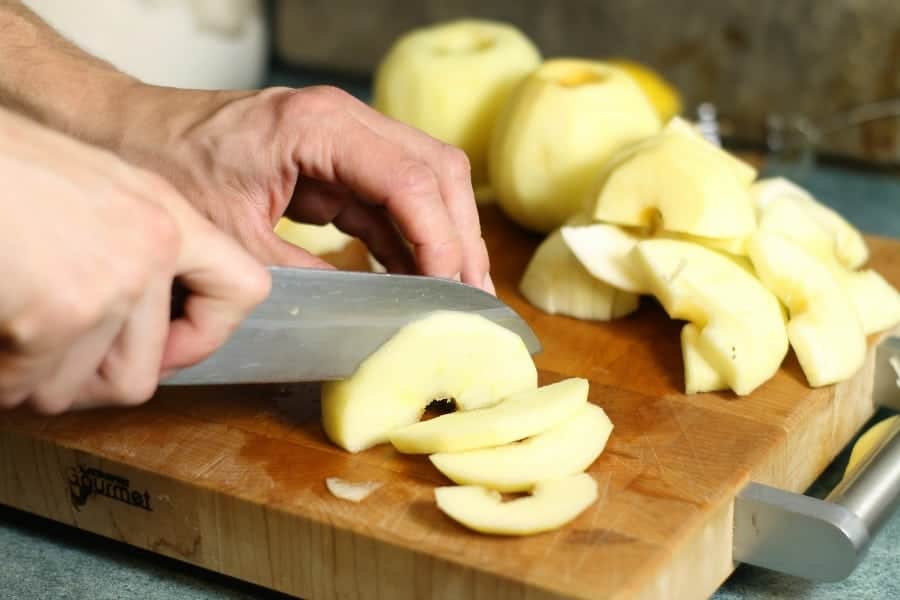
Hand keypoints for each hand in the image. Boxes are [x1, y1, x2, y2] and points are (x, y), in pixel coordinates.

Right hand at [0, 108, 268, 413]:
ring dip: (28, 373)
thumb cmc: (4, 168)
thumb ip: (132, 250)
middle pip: (139, 377)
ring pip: (72, 389)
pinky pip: (24, 385)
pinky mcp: (59, 314)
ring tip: (7, 317)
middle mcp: (150, 249)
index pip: (245, 289)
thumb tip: (144, 328)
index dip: (203, 336)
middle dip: (80, 379)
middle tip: (43, 352)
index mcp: (164, 215)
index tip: (168, 349)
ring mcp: (109, 284)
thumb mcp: (91, 189)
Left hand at [114, 85, 493, 292]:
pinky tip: (417, 281)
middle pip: (437, 172)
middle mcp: (344, 121)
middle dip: (460, 238)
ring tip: (456, 297)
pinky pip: (393, 200)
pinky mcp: (338, 163)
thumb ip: (302, 276)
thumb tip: (362, 315)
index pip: (411, 180)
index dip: (441, 240)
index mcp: (319, 126)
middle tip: (471, 299)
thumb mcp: (232, 235)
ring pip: (426, 183)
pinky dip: (411, 240)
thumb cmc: (168, 164)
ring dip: (444, 240)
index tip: (450, 293)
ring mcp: (345, 139)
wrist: (130, 131)